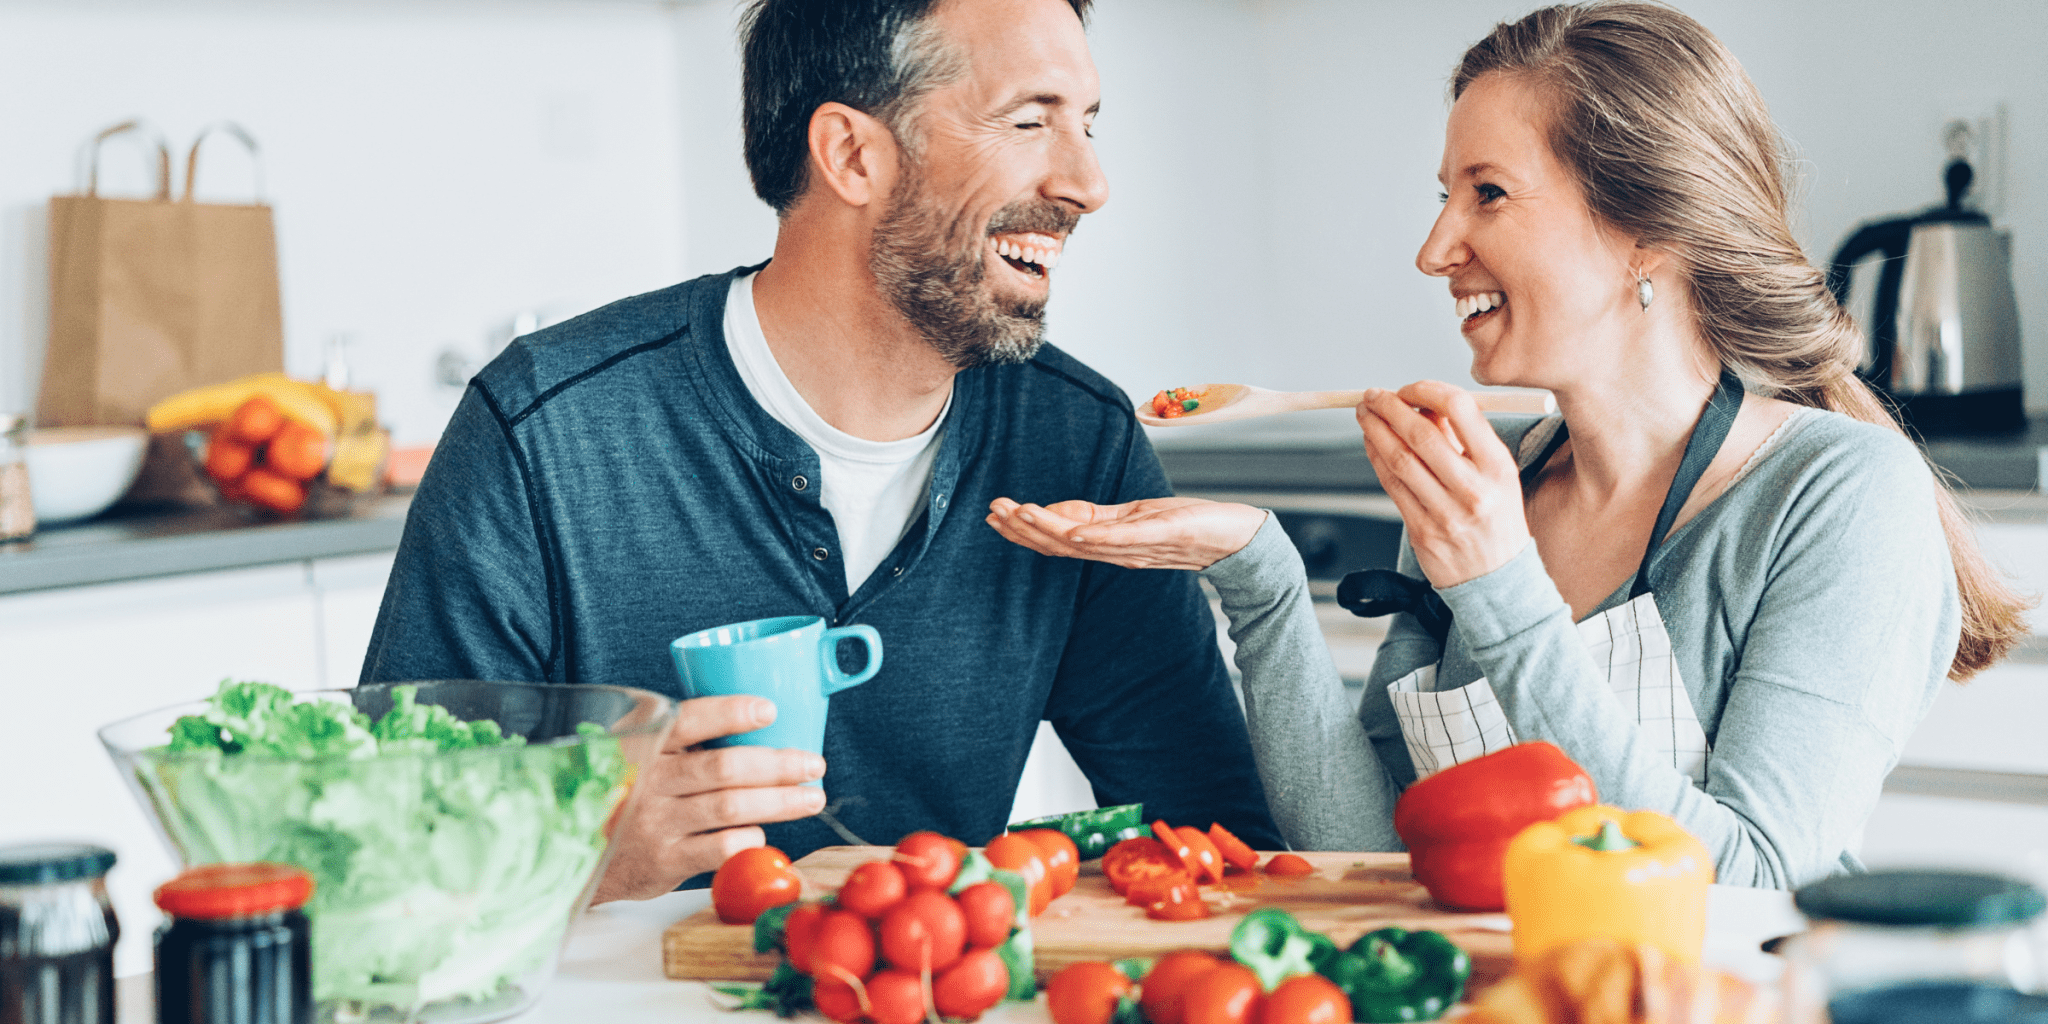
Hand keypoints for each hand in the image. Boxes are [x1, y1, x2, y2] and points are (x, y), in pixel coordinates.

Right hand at [591, 695, 826, 902]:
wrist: (573, 848)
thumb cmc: (623, 790)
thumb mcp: (636, 750)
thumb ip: (680, 734)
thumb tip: (759, 718)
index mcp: (643, 743)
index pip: (690, 720)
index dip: (731, 713)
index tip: (769, 710)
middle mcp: (648, 781)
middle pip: (723, 767)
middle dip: (777, 764)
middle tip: (813, 763)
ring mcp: (655, 822)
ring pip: (730, 808)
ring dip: (779, 802)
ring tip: (811, 797)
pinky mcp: (665, 861)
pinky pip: (720, 848)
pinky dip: (749, 839)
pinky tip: (764, 832)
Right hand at [986, 496, 1265, 570]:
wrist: (1236, 540)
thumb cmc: (1191, 526)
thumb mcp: (1139, 517)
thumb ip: (1102, 519)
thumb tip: (1065, 512)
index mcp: (1110, 545)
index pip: (1059, 538)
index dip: (1026, 529)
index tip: (997, 514)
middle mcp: (1117, 552)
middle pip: (1061, 545)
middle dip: (1025, 530)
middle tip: (994, 512)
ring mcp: (1136, 547)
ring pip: (1082, 543)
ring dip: (1048, 530)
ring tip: (1019, 513)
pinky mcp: (1158, 536)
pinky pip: (1122, 541)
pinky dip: (1097, 538)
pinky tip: (1074, 532)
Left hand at [1357, 381, 1529, 587]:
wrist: (1498, 581)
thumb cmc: (1496, 519)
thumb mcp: (1496, 475)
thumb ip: (1463, 439)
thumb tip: (1424, 404)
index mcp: (1498, 467)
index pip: (1460, 410)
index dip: (1426, 391)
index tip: (1409, 388)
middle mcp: (1473, 489)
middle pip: (1421, 434)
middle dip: (1390, 408)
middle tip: (1373, 395)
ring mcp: (1446, 513)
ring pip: (1400, 460)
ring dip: (1375, 430)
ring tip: (1364, 414)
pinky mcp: (1422, 531)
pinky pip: (1392, 486)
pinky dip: (1376, 459)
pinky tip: (1370, 444)